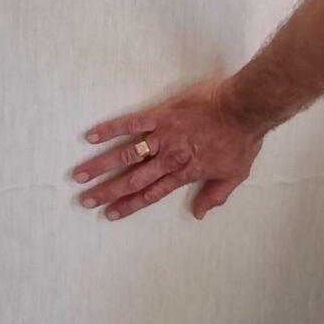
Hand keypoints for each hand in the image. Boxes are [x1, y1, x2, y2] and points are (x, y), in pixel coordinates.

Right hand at [72, 80, 263, 220]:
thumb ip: (215, 196)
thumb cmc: (241, 141)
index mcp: (182, 173)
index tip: (109, 214)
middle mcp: (168, 158)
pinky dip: (111, 129)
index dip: (129, 205)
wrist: (244, 109)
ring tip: (79, 175)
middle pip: (131, 179)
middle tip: (85, 200)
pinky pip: (132, 122)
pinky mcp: (161, 115)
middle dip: (107, 191)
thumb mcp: (235, 175)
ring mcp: (163, 136)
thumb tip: (200, 214)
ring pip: (125, 154)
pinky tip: (91, 135)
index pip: (150, 194)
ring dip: (100, 165)